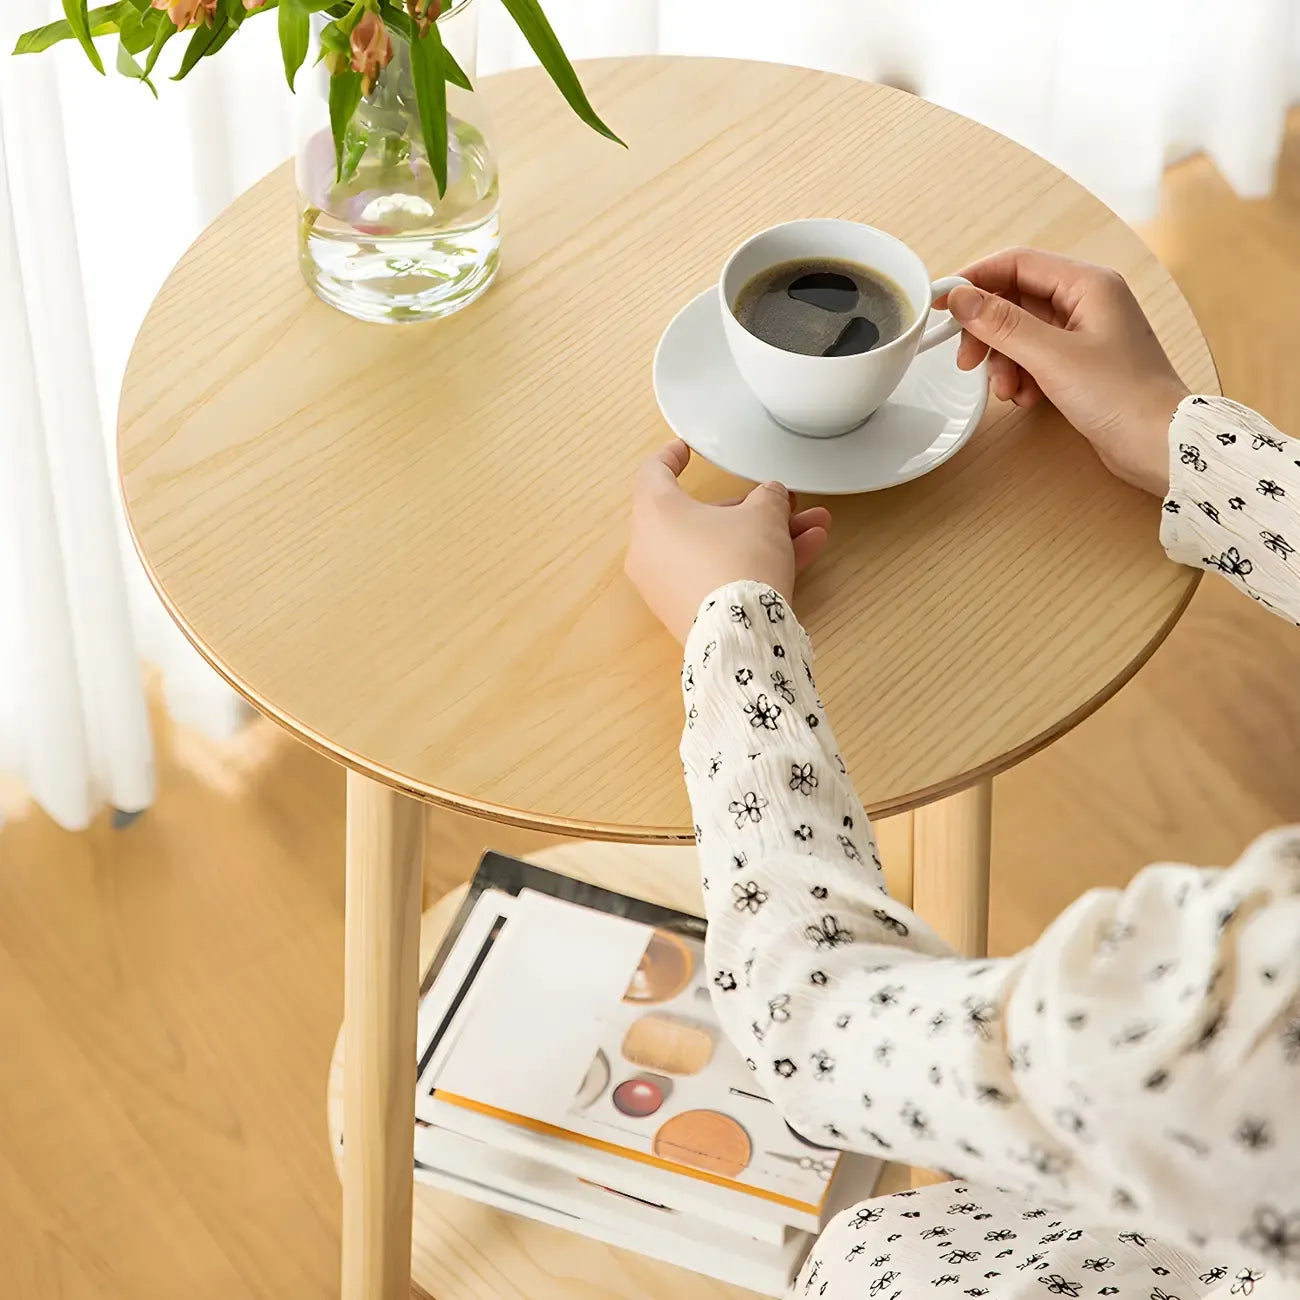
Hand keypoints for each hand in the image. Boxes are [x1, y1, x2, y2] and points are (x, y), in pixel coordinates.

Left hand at [626, 441, 831, 642]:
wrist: (739, 635)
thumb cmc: (739, 561)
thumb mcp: (763, 515)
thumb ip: (767, 496)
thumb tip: (771, 496)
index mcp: (656, 513)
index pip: (653, 473)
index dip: (672, 456)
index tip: (685, 450)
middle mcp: (650, 549)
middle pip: (700, 517)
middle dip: (751, 510)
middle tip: (783, 505)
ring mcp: (665, 585)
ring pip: (718, 549)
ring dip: (765, 539)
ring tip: (813, 530)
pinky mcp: (684, 612)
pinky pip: (718, 577)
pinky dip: (752, 566)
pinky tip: (802, 558)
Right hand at [944, 248, 1188, 495]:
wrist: (1159, 445)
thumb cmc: (1122, 397)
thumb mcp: (1052, 358)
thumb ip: (1003, 325)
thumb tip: (960, 297)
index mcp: (1087, 284)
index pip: (1017, 263)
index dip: (975, 280)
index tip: (942, 305)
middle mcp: (1087, 300)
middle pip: (1015, 299)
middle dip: (988, 331)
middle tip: (967, 362)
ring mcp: (1084, 331)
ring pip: (1022, 331)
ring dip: (1004, 360)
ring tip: (1006, 391)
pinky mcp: (1081, 361)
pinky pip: (1035, 356)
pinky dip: (1022, 375)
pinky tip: (1026, 398)